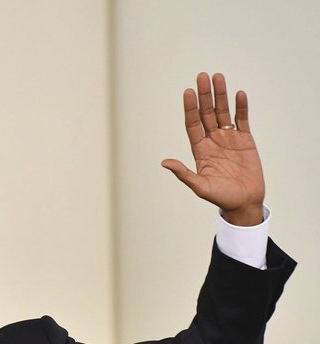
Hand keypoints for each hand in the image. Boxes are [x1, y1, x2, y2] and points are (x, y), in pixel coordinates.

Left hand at [161, 72, 264, 225]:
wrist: (244, 202)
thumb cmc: (220, 197)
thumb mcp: (199, 186)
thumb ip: (183, 173)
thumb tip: (164, 163)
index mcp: (199, 150)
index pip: (192, 124)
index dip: (189, 108)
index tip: (187, 92)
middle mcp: (212, 141)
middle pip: (207, 113)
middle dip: (204, 95)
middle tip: (201, 76)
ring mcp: (228, 138)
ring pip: (223, 112)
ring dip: (220, 95)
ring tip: (218, 77)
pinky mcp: (245, 139)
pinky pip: (242, 119)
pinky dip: (241, 107)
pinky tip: (239, 94)